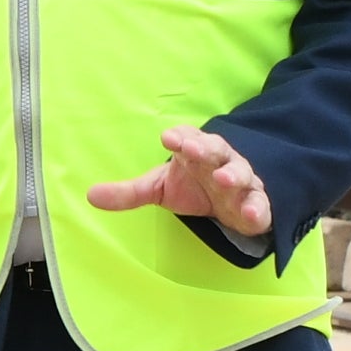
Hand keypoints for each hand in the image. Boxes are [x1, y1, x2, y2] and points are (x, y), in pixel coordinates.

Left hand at [81, 120, 272, 247]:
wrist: (231, 205)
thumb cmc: (194, 186)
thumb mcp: (159, 188)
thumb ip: (129, 192)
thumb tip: (90, 196)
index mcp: (195, 152)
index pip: (188, 138)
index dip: (181, 137)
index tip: (168, 139)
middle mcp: (219, 161)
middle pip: (215, 149)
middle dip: (205, 148)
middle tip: (193, 149)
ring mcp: (241, 181)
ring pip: (241, 173)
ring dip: (234, 175)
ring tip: (225, 180)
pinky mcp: (256, 203)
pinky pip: (260, 204)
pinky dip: (257, 207)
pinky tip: (251, 213)